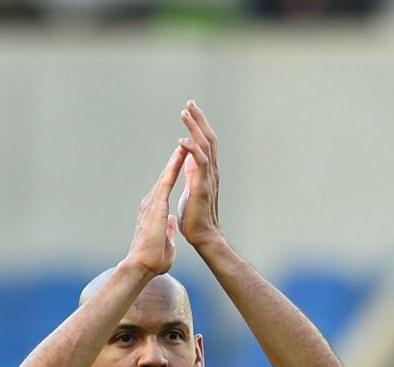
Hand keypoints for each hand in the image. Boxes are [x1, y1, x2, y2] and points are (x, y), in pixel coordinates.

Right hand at [124, 142, 186, 278]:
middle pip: (164, 176)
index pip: (165, 187)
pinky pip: (167, 181)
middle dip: (174, 160)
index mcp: (155, 211)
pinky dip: (174, 167)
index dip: (173, 172)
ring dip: (175, 158)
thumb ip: (168, 231)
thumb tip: (171, 224)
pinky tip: (181, 154)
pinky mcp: (156, 205)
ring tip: (184, 142)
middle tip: (183, 142)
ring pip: (165, 175)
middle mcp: (151, 203)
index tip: (181, 160)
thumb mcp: (165, 242)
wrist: (141, 266)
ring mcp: (152, 202)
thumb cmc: (152, 260)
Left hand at [175, 101, 222, 253]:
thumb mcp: (192, 188)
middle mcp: (211, 172)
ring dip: (195, 128)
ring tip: (185, 113)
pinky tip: (183, 140)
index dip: (199, 125)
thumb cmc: (195, 217)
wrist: (202, 237)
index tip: (190, 110)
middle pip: (208, 138)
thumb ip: (191, 172)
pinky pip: (199, 163)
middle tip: (190, 103)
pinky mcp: (202, 187)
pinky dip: (192, 149)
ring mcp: (208, 178)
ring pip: (205, 146)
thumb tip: (187, 157)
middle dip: (199, 119)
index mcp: (207, 172)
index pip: (206, 143)